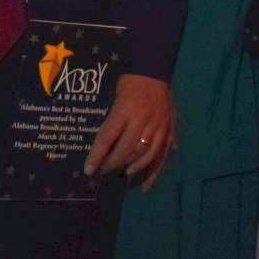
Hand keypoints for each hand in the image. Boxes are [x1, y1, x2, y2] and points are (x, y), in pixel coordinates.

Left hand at [87, 74, 174, 189]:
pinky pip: (161, 156)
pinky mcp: (169, 131)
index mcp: (124, 110)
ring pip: (144, 155)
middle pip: (126, 150)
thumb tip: (103, 149)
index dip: (97, 156)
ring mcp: (158, 127)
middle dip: (113, 165)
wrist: (154, 72)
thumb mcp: (115, 99)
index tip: (88, 170)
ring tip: (122, 175)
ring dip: (131, 169)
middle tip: (103, 173)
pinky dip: (153, 173)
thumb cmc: (129, 84)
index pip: (107, 137)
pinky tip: (143, 186)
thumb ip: (111, 124)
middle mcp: (142, 120)